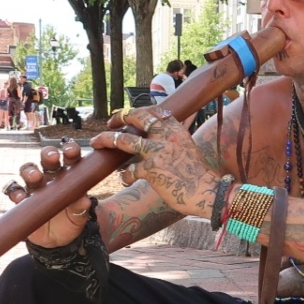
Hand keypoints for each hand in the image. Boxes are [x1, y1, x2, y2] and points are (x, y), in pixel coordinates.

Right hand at [5, 139, 91, 247]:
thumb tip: (84, 201)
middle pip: (46, 158)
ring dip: (30, 171)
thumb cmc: (71, 221)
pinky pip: (15, 191)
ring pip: (28, 171)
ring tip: (35, 178)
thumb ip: (81, 208)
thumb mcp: (79, 216)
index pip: (70, 157)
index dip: (70, 150)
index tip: (71, 152)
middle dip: (48, 154)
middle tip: (52, 158)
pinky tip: (21, 197)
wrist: (58, 241)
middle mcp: (50, 177)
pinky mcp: (22, 200)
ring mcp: (35, 187)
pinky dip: (16, 192)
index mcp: (68, 175)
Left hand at [92, 106, 217, 218]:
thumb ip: (173, 138)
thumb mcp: (188, 147)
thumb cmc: (198, 174)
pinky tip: (126, 179)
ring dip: (106, 140)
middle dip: (119, 117)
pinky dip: (125, 175)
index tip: (128, 115)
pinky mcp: (151, 170)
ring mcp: (157, 152)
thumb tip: (161, 130)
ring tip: (96, 142)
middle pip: (136, 117)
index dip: (137, 111)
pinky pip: (129, 170)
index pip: (153, 111)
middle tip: (110, 123)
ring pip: (124, 140)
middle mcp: (165, 136)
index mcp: (175, 129)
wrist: (207, 192)